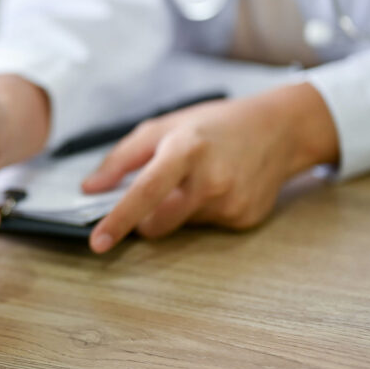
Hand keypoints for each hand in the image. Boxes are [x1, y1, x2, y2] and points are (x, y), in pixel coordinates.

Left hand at [82, 83, 338, 252]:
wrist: (280, 130)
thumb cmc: (215, 125)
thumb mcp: (165, 126)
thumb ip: (122, 157)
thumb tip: (89, 188)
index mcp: (186, 150)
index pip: (145, 192)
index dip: (119, 219)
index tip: (98, 243)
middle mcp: (211, 180)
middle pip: (158, 223)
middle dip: (147, 216)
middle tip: (161, 188)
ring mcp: (231, 203)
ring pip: (180, 225)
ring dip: (179, 209)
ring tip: (202, 177)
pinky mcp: (244, 220)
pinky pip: (205, 227)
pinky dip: (203, 212)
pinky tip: (222, 186)